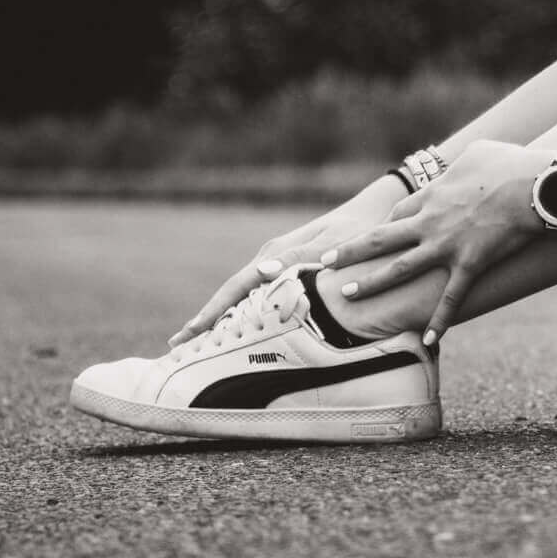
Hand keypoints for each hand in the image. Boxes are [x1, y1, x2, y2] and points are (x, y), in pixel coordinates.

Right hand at [167, 173, 409, 346]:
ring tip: (197, 342)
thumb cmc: (361, 233)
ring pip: (242, 294)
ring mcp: (277, 261)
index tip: (188, 335)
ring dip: (220, 316)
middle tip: (177, 346)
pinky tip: (235, 326)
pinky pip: (258, 291)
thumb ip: (299, 259)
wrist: (380, 211)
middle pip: (230, 293)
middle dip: (205, 318)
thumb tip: (260, 271)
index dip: (211, 313)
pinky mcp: (288, 265)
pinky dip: (241, 309)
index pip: (234, 289)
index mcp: (276, 255)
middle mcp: (270, 257)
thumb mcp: (333, 247)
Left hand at [318, 140, 550, 344]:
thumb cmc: (510, 164)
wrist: (534, 187)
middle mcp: (430, 222)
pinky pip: (450, 298)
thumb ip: (460, 164)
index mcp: (433, 195)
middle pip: (381, 239)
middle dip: (351, 251)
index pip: (399, 213)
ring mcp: (447, 246)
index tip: (377, 235)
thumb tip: (459, 166)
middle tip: (325, 262)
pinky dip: (440, 320)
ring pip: (399, 268)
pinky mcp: (470, 264)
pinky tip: (430, 340)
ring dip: (372, 283)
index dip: (386, 225)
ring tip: (348, 294)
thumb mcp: (478, 153)